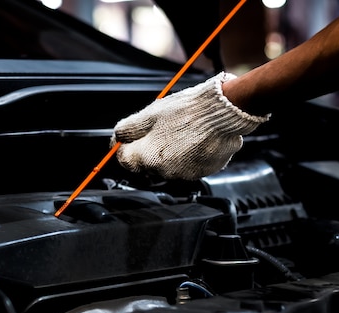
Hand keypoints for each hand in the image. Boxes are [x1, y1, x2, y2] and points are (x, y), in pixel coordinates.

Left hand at [111, 72, 269, 180]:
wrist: (223, 111)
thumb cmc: (186, 110)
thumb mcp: (149, 114)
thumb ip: (127, 129)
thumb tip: (115, 139)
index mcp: (147, 158)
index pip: (124, 160)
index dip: (125, 147)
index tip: (131, 137)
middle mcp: (164, 172)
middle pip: (146, 164)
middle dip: (149, 149)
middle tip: (162, 129)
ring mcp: (184, 175)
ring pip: (168, 166)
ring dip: (170, 153)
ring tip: (182, 132)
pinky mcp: (203, 172)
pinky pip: (189, 166)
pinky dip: (189, 155)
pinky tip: (195, 139)